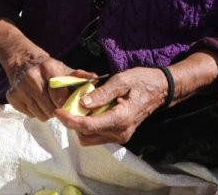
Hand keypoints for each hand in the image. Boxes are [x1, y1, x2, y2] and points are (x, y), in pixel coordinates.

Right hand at [6, 56, 92, 120]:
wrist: (23, 61)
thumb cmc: (49, 68)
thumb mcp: (64, 69)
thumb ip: (80, 76)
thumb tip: (96, 79)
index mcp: (49, 70)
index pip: (60, 98)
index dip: (66, 105)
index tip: (68, 105)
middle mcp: (33, 78)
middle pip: (50, 109)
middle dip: (57, 111)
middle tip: (58, 105)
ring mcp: (20, 88)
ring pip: (39, 114)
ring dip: (46, 113)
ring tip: (47, 103)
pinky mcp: (12, 97)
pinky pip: (29, 114)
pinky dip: (34, 112)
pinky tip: (36, 102)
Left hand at [53, 66, 168, 145]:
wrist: (160, 89)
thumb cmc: (142, 81)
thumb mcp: (122, 80)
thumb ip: (102, 93)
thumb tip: (82, 103)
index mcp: (121, 118)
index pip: (88, 126)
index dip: (70, 120)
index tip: (57, 110)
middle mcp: (120, 132)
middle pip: (86, 135)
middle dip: (73, 123)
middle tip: (68, 105)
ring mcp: (121, 136)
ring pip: (90, 138)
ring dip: (80, 125)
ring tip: (79, 106)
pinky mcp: (119, 135)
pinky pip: (97, 135)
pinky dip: (89, 126)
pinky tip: (90, 110)